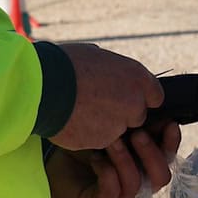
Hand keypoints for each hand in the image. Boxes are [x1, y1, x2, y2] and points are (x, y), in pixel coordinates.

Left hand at [46, 122, 180, 197]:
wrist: (52, 158)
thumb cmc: (84, 142)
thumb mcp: (112, 128)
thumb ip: (135, 122)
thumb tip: (155, 105)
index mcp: (144, 165)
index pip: (168, 158)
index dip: (172, 143)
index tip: (169, 123)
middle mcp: (137, 185)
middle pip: (160, 178)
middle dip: (152, 154)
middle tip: (137, 133)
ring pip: (135, 185)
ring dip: (125, 160)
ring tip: (111, 141)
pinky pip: (111, 193)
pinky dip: (107, 173)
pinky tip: (95, 158)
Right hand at [49, 43, 163, 150]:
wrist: (42, 86)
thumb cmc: (65, 64)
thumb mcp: (95, 56)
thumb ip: (112, 69)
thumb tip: (110, 71)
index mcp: (137, 77)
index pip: (155, 95)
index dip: (138, 97)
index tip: (124, 96)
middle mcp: (134, 102)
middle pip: (136, 116)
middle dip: (121, 113)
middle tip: (96, 104)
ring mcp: (119, 125)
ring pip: (117, 130)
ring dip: (103, 125)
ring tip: (79, 111)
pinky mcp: (102, 141)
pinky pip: (99, 140)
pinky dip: (88, 134)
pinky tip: (72, 121)